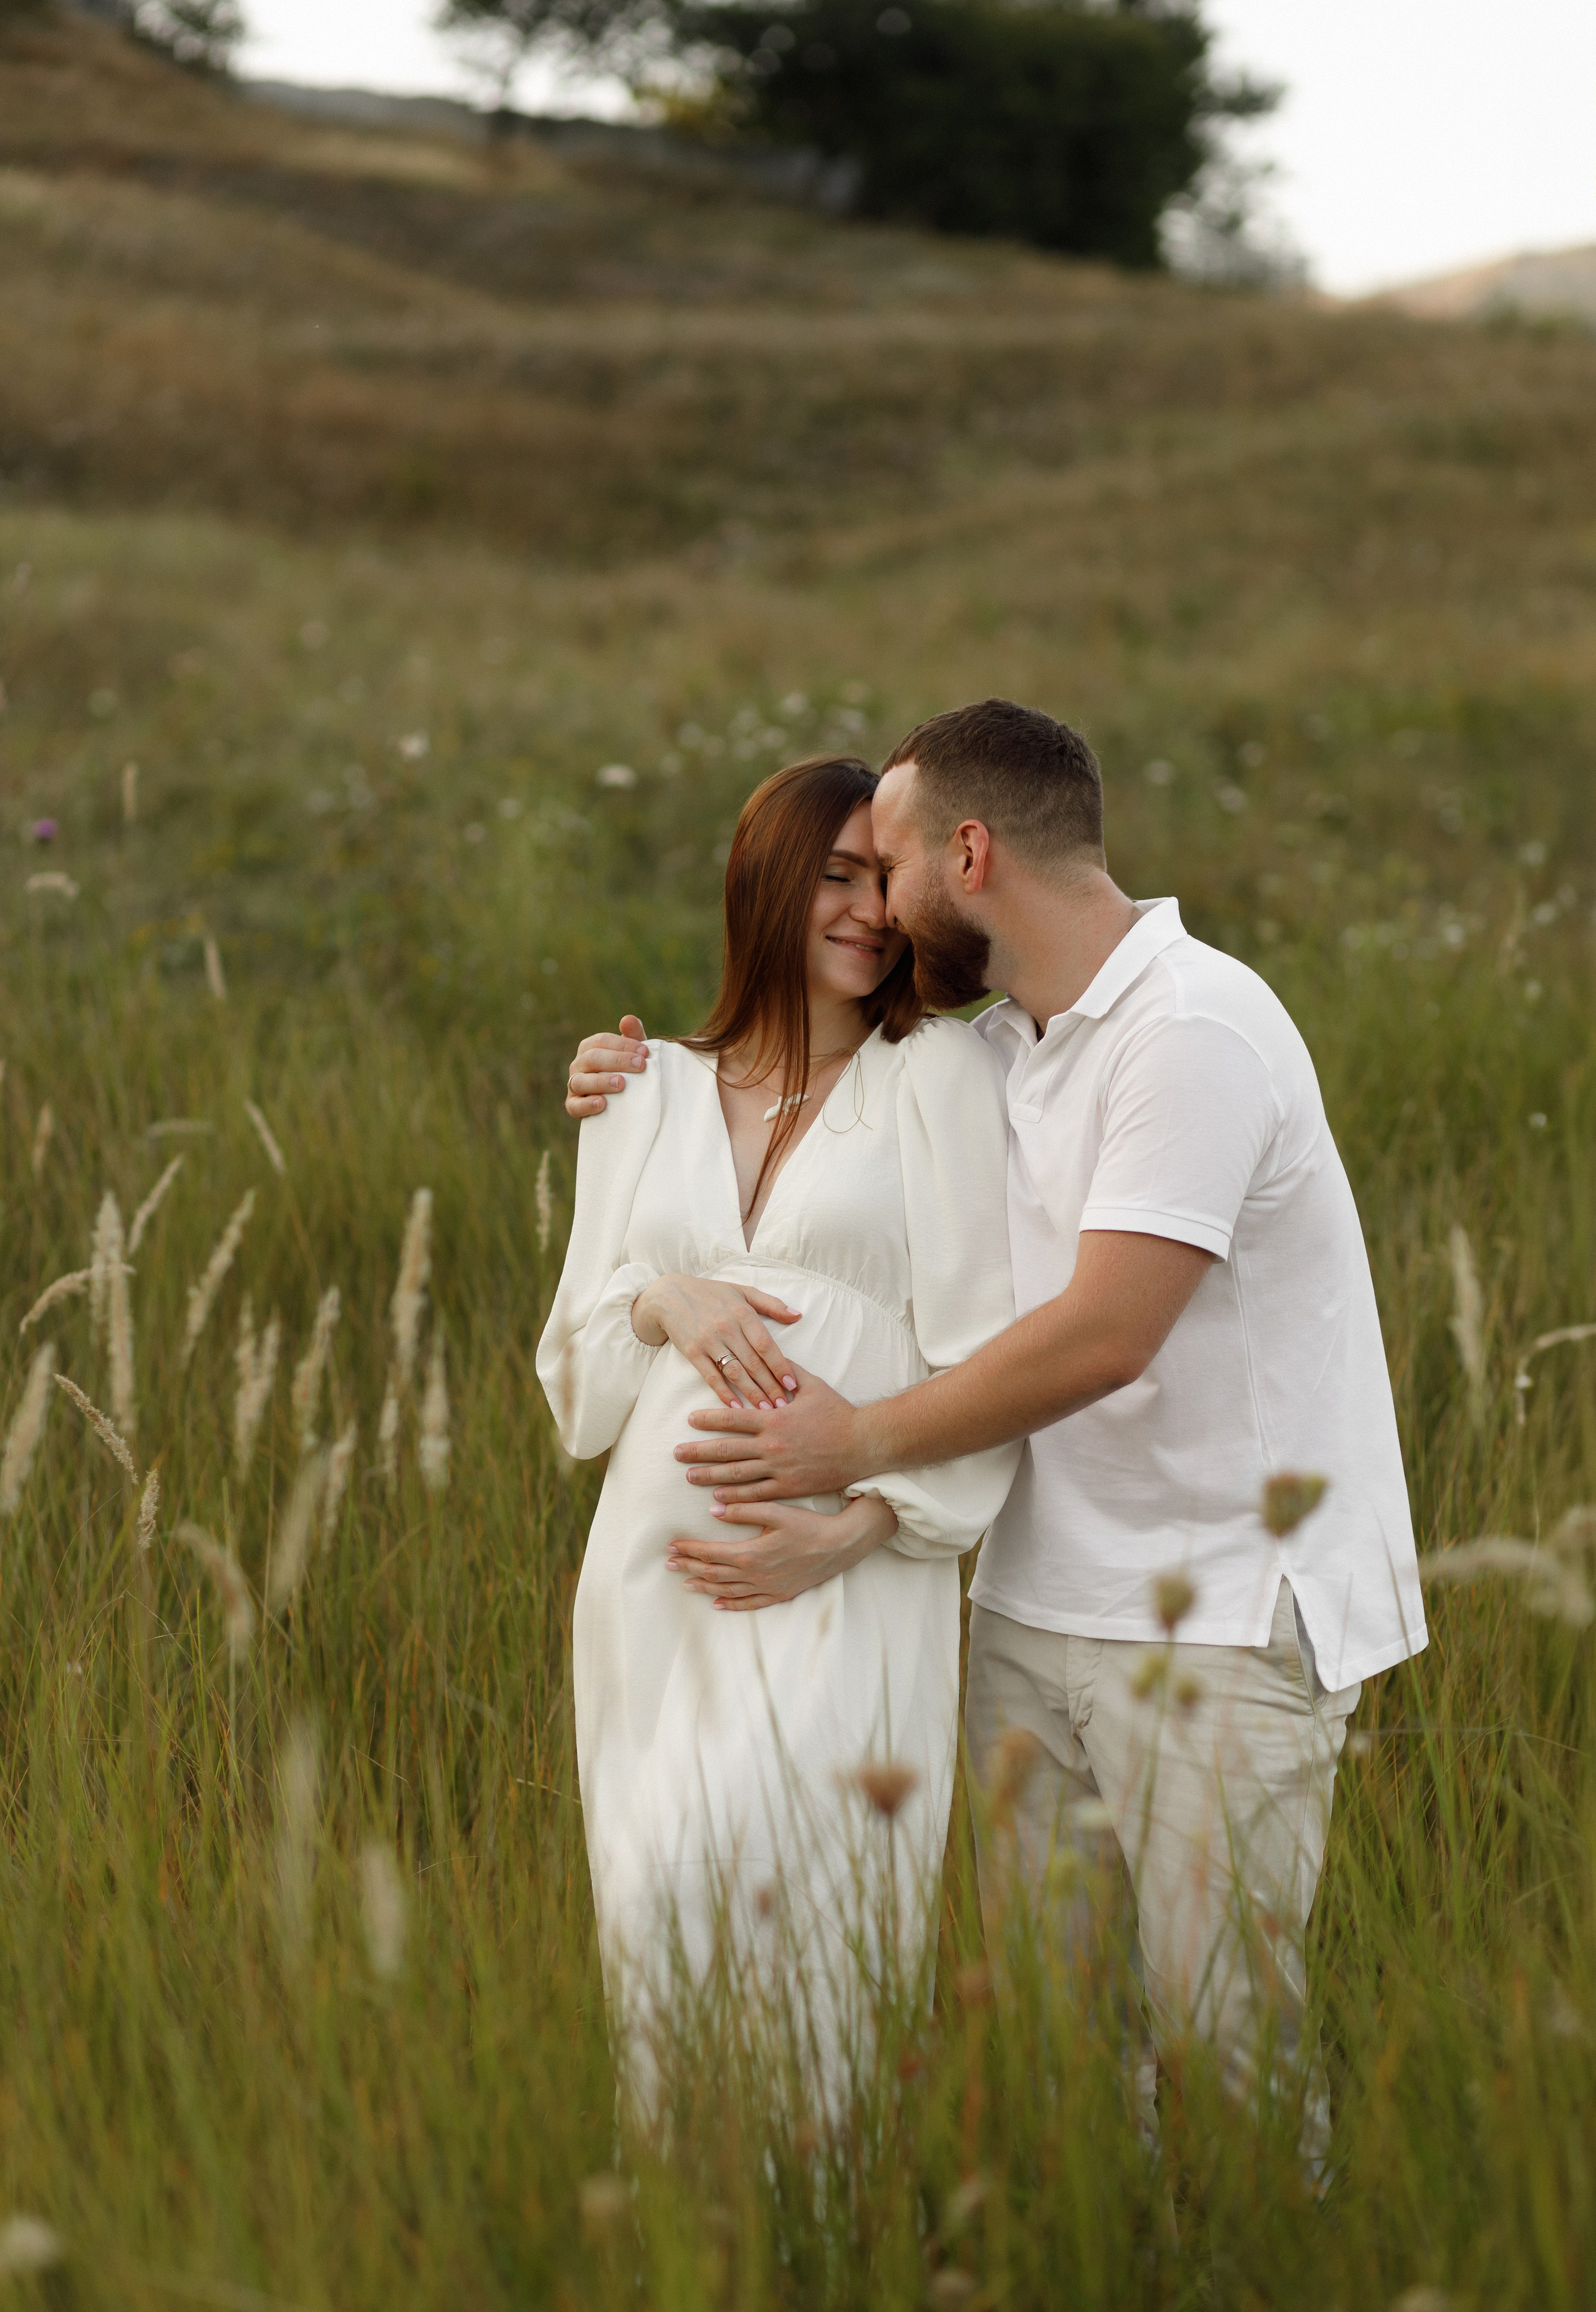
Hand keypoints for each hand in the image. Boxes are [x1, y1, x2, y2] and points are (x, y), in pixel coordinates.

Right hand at [566, 1015, 649, 1118]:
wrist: (623, 1101)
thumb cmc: (628, 1072)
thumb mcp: (633, 1054)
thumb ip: (633, 1036)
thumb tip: (627, 1019)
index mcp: (589, 1048)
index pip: (601, 1041)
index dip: (623, 1045)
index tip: (644, 1052)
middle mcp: (578, 1065)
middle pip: (592, 1058)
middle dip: (617, 1060)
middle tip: (640, 1065)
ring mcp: (574, 1086)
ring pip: (580, 1081)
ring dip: (601, 1081)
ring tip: (621, 1083)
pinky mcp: (573, 1106)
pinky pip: (574, 1106)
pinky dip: (587, 1104)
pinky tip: (602, 1103)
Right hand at [631, 1274, 801, 1408]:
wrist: (669, 1295)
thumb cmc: (711, 1293)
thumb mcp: (742, 1291)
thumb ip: (772, 1304)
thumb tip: (798, 1315)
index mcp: (742, 1312)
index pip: (765, 1344)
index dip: (780, 1365)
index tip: (792, 1384)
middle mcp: (726, 1327)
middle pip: (752, 1362)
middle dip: (770, 1386)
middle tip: (783, 1405)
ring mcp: (708, 1341)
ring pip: (734, 1372)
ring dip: (751, 1393)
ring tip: (765, 1410)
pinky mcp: (692, 1352)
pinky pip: (711, 1376)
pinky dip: (724, 1393)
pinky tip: (736, 1408)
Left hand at [667, 1493, 895, 1610]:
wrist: (839, 1546)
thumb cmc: (808, 1525)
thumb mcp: (775, 1510)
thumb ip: (743, 1510)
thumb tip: (713, 1510)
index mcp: (751, 1554)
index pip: (710, 1553)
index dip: (689, 1550)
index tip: (672, 1545)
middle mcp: (755, 1576)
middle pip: (714, 1573)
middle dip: (689, 1567)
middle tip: (669, 1563)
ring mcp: (767, 1588)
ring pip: (727, 1591)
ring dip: (704, 1585)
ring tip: (685, 1582)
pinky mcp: (779, 1595)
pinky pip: (749, 1604)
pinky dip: (730, 1605)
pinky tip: (717, 1603)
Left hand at [674, 1363, 870, 1500]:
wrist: (864, 1444)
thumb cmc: (838, 1413)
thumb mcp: (813, 1385)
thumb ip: (786, 1371)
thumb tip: (769, 1353)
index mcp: (774, 1418)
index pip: (732, 1418)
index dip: (708, 1419)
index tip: (689, 1420)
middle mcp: (772, 1445)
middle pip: (726, 1449)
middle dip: (698, 1451)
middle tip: (675, 1453)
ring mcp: (780, 1469)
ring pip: (736, 1475)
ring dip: (709, 1476)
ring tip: (689, 1476)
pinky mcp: (789, 1488)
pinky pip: (756, 1495)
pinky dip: (735, 1498)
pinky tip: (717, 1500)